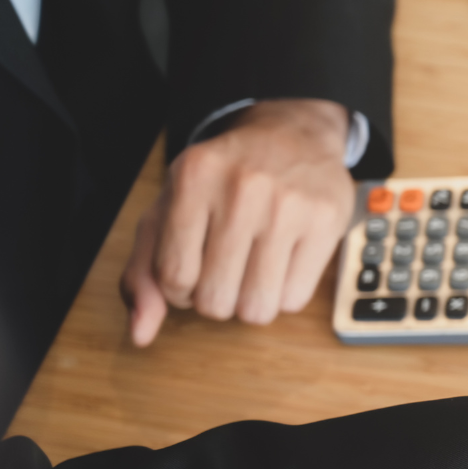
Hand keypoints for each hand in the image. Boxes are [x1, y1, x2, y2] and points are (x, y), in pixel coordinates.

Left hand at [120, 99, 354, 344]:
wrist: (294, 135)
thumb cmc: (224, 181)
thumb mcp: (170, 209)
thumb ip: (143, 271)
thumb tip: (140, 333)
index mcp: (193, 177)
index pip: (173, 276)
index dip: (178, 290)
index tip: (190, 272)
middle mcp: (242, 188)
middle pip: (215, 299)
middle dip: (214, 298)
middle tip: (223, 270)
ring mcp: (289, 205)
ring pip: (257, 307)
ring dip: (249, 302)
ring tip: (250, 272)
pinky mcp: (326, 222)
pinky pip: (294, 300)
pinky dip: (283, 294)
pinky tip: (280, 265)